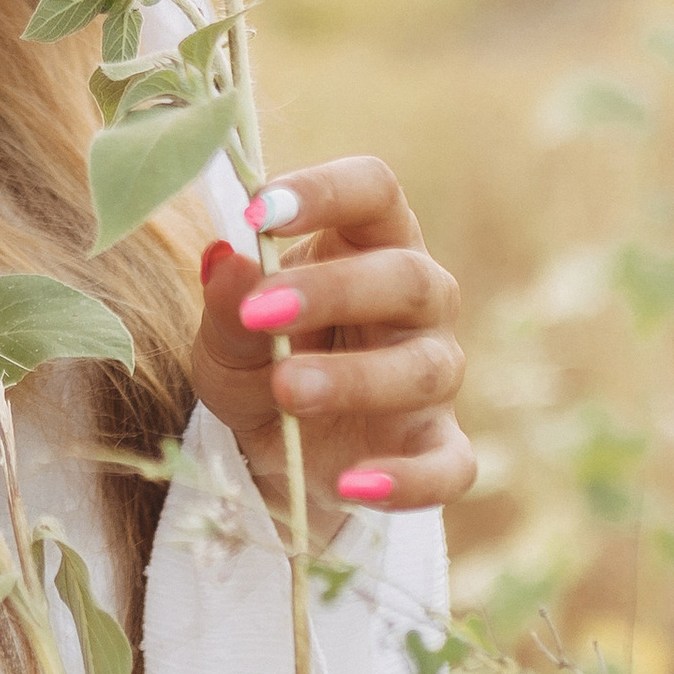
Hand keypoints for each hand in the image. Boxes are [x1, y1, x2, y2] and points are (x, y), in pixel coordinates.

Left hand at [191, 156, 473, 525]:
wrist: (273, 450)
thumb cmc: (259, 359)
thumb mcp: (225, 335)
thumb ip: (227, 302)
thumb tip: (226, 259)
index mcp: (367, 243)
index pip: (373, 190)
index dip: (324, 191)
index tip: (258, 212)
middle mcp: (418, 299)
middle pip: (407, 276)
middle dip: (334, 291)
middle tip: (261, 313)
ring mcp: (434, 373)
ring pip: (426, 368)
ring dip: (354, 379)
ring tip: (286, 389)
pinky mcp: (437, 446)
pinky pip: (448, 465)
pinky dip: (408, 480)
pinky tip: (353, 483)